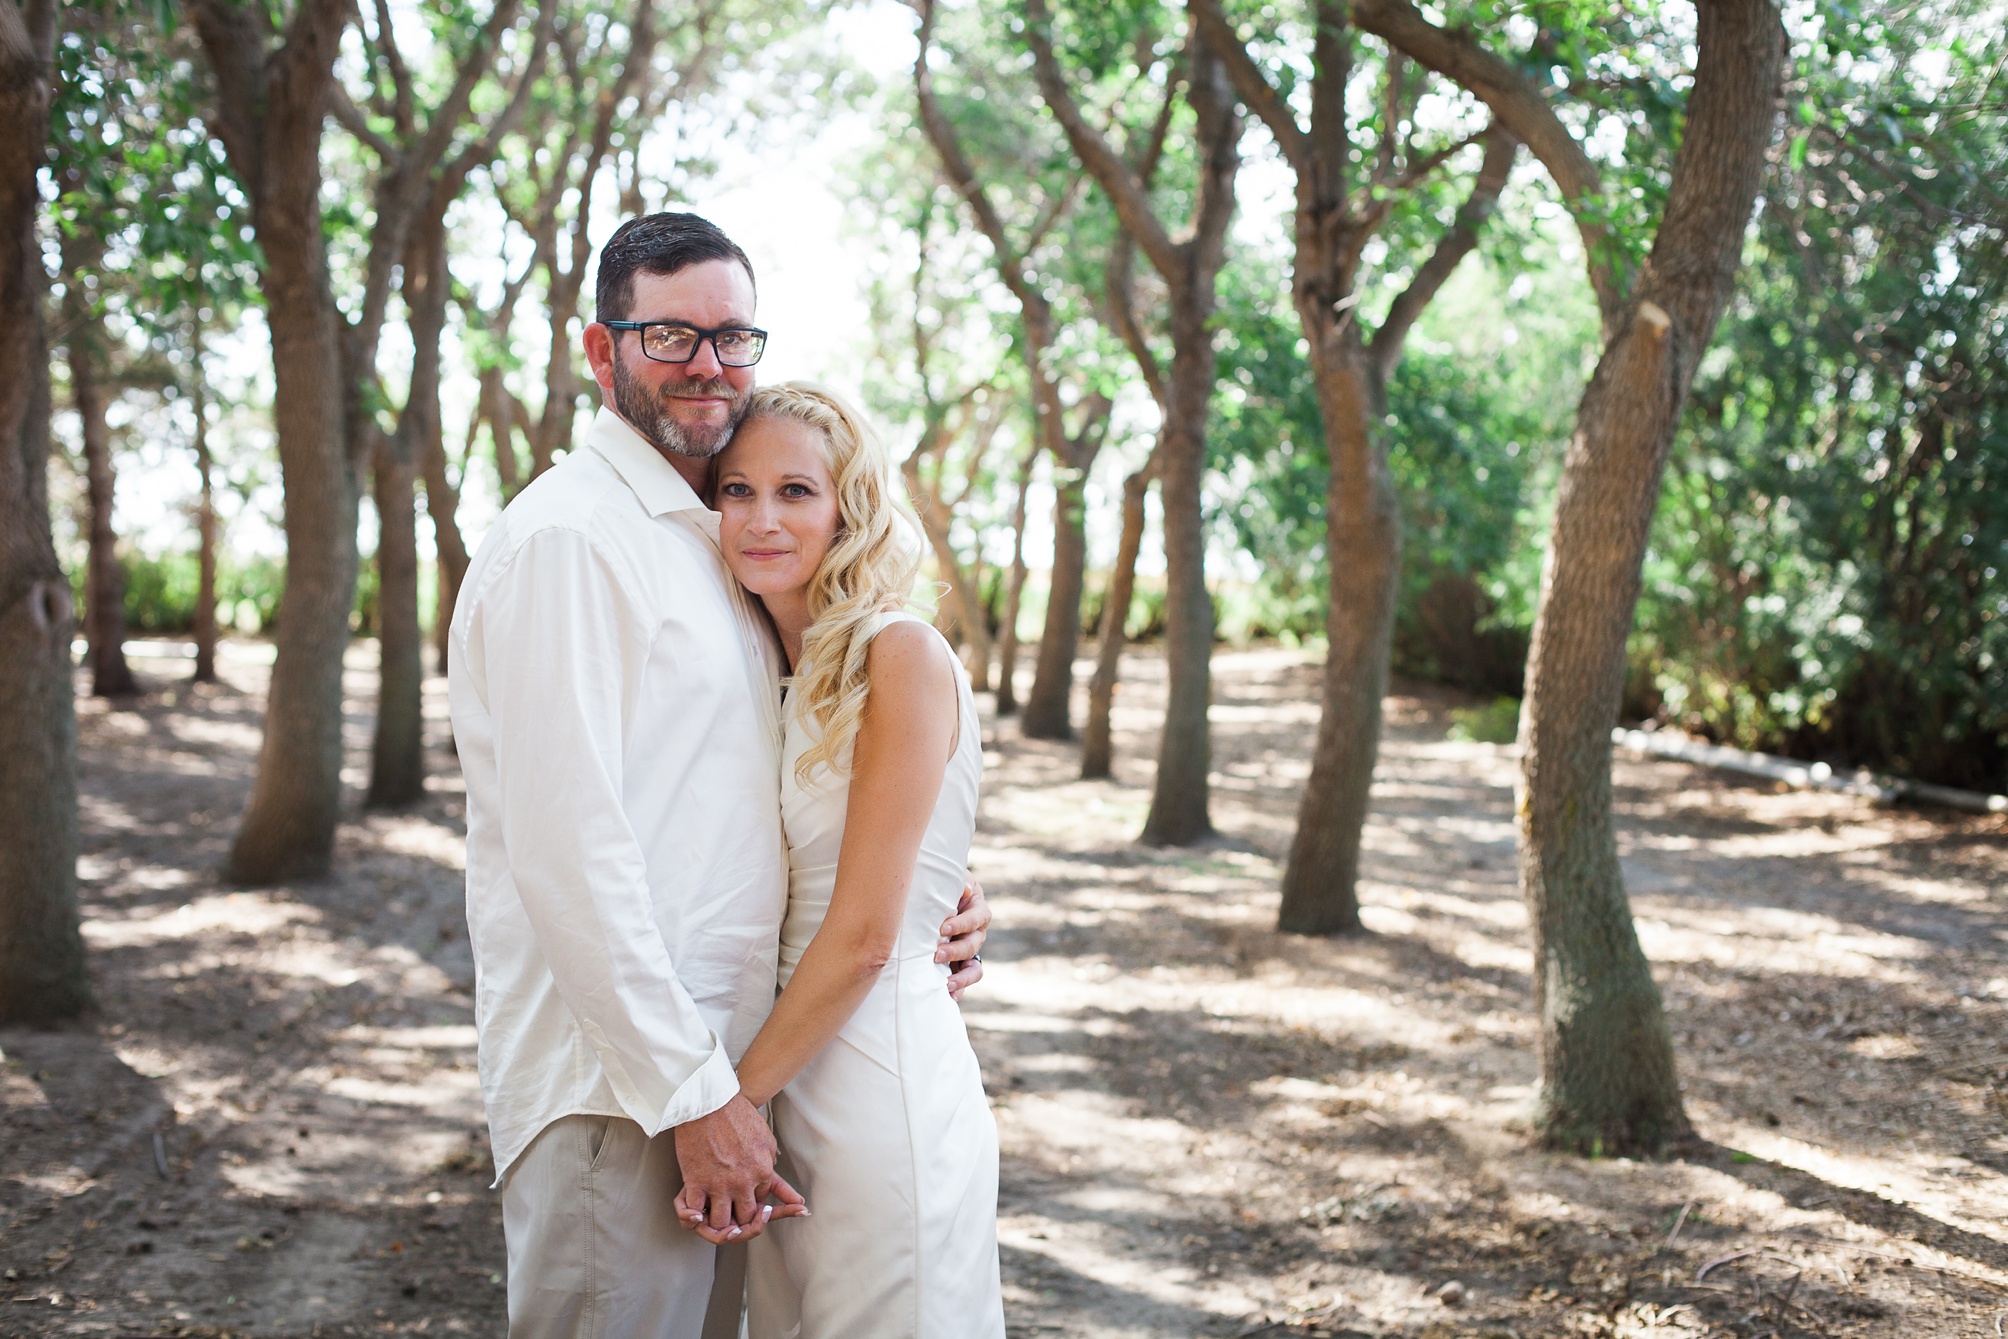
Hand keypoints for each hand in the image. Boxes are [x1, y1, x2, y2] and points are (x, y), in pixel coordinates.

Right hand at [671, 1096, 806, 1243]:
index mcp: (763, 1172)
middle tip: (731, 1212)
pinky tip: (696, 1213)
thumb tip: (791, 1192)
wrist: (710, 1101)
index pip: (762, 1202)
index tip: (744, 1195)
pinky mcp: (695, 1182)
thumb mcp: (767, 1141)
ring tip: (713, 1214)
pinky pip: (694, 1213)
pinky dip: (694, 1217)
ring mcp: (719, 1184)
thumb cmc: (738, 1116)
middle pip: (745, 1218)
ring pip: (721, 1223)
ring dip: (718, 1222)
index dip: (753, 1200)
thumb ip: (775, 1171)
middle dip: (739, 1219)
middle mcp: (743, 1183)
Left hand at [938, 876, 989, 1000]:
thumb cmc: (944, 887)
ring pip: (974, 969)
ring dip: (962, 977)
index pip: (976, 919)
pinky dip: (960, 989)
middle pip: (973, 945)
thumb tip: (965, 890)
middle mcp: (977, 933)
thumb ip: (958, 883)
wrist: (936, 900)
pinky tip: (950, 996)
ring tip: (947, 984)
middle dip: (955, 951)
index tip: (944, 927)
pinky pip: (964, 980)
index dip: (962, 924)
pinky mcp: (959, 965)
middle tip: (936, 954)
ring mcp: (970, 952)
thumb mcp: (952, 880)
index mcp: (978, 910)